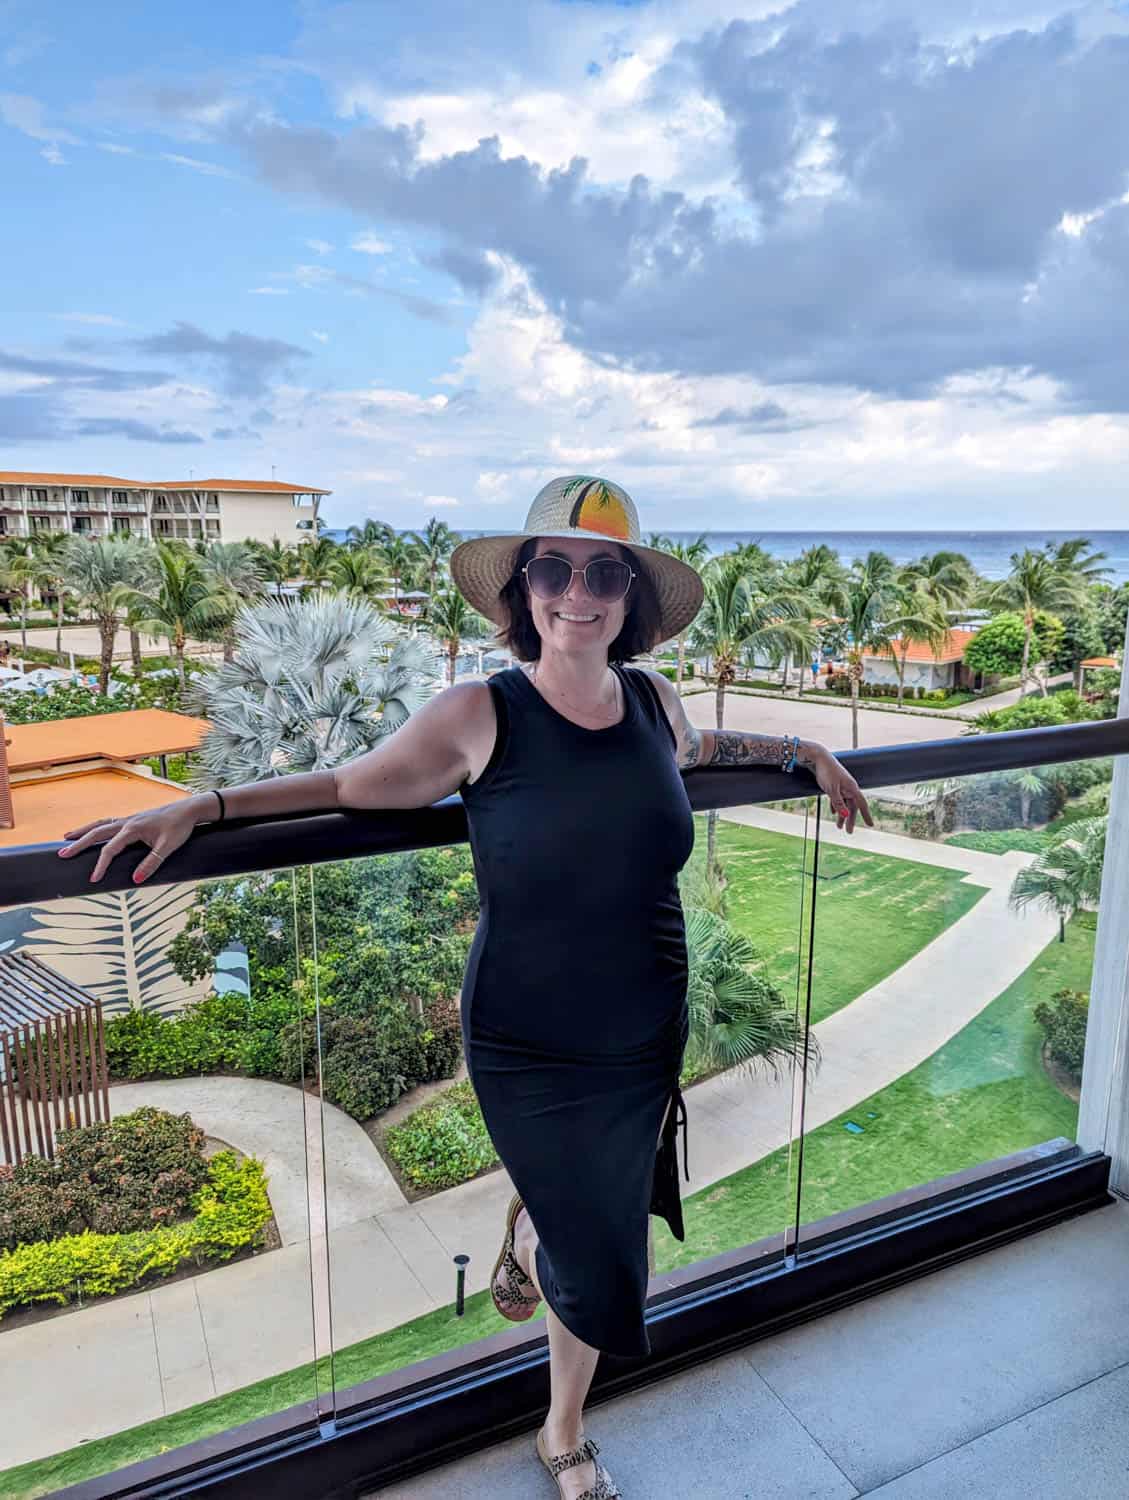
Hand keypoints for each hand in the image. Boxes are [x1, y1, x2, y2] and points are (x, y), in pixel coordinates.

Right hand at [57, 802, 203, 883]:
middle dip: (79, 843)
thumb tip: (135, 879)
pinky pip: (109, 822)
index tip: (93, 879)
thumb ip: (152, 863)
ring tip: (67, 837)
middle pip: (97, 832)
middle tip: (62, 854)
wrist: (190, 810)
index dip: (100, 865)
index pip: (110, 849)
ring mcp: (129, 819)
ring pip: (100, 824)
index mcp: (133, 829)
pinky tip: (93, 831)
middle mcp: (127, 822)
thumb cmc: (180, 827)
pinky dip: (96, 826)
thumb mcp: (168, 847)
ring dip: (83, 831)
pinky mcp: (133, 819)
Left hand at [811, 752, 873, 834]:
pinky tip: (834, 813)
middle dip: (850, 819)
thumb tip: (844, 815)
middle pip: (852, 806)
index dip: (866, 815)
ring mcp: (842, 787)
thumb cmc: (827, 771)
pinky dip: (836, 806)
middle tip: (848, 831)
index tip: (870, 825)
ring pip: (844, 804)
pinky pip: (838, 799)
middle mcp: (849, 788)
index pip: (862, 804)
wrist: (818, 758)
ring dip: (842, 815)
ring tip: (839, 826)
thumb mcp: (831, 789)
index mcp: (852, 788)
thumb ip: (838, 802)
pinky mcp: (835, 785)